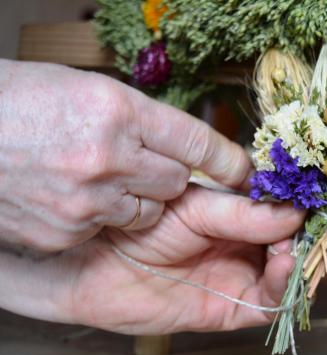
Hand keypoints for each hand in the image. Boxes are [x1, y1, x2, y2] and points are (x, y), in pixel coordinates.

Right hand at [0, 59, 249, 251]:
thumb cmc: (21, 102)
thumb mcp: (88, 93)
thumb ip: (140, 121)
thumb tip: (184, 146)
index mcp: (117, 110)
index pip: (195, 142)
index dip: (227, 160)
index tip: (245, 173)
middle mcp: (107, 156)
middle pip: (177, 182)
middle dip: (168, 177)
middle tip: (141, 165)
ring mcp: (86, 198)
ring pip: (148, 209)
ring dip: (135, 198)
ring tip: (98, 177)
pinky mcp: (67, 230)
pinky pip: (109, 226)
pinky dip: (101, 215)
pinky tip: (72, 195)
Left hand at [0, 187, 326, 333]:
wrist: (96, 265)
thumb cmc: (140, 224)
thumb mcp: (196, 207)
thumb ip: (244, 213)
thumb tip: (295, 213)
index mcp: (240, 215)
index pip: (289, 212)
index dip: (316, 208)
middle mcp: (246, 246)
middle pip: (299, 246)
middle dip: (324, 240)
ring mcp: (241, 277)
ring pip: (291, 276)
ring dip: (308, 262)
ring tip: (311, 243)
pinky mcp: (231, 308)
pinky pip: (269, 302)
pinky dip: (283, 285)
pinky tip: (284, 260)